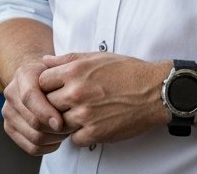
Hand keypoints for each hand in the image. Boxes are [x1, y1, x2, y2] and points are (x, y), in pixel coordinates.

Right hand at [1, 56, 72, 155]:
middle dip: (57, 129)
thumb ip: (65, 79)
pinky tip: (57, 138)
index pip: (29, 97)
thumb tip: (60, 114)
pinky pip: (32, 147)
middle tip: (73, 127)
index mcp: (23, 74)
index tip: (61, 122)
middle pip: (33, 121)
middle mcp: (11, 92)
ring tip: (67, 130)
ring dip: (55, 138)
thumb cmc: (56, 77)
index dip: (45, 112)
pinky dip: (48, 147)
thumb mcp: (63, 70)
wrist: (41, 80)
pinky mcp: (10, 127)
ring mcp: (8, 111)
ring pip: (34, 137)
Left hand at [39, 52, 167, 146]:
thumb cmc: (128, 72)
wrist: (155, 91)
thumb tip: (45, 61)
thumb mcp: (97, 57)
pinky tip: (91, 124)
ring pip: (58, 123)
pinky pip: (74, 139)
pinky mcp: (95, 133)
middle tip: (67, 104)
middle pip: (47, 103)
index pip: (42, 81)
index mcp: (75, 71)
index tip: (56, 89)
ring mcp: (85, 114)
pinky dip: (81, 134)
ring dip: (67, 121)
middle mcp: (77, 92)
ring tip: (81, 114)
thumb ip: (68, 59)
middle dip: (55, 104)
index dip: (47, 86)